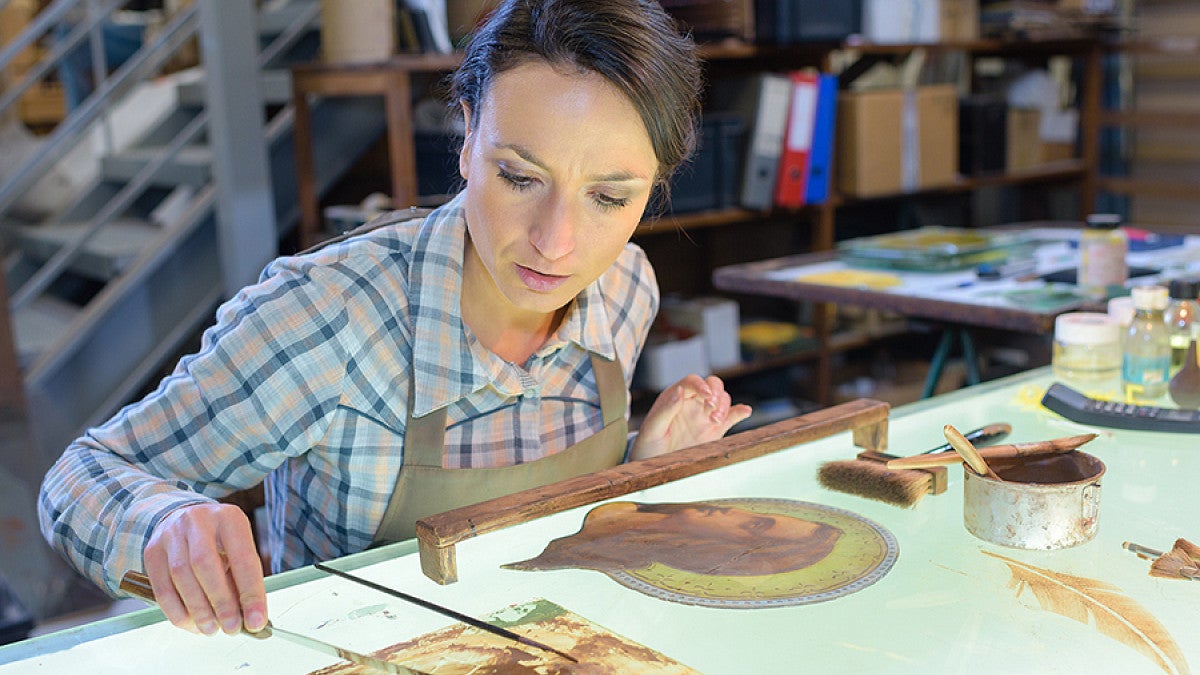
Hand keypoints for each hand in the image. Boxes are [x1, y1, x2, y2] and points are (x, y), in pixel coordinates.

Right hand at [142, 503, 266, 635]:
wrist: (182, 519)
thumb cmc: (218, 539)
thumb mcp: (237, 548)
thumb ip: (242, 579)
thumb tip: (250, 618)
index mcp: (229, 518)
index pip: (243, 558)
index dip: (251, 593)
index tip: (256, 620)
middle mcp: (198, 521)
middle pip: (206, 565)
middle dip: (220, 602)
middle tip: (231, 628)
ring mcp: (171, 534)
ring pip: (181, 577)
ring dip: (198, 610)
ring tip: (211, 629)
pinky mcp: (152, 551)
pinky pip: (162, 588)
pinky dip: (177, 612)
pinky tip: (191, 624)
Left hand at [630, 374, 751, 460]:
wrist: (654, 465)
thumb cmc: (648, 444)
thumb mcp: (652, 428)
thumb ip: (665, 409)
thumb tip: (680, 390)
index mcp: (675, 397)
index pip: (692, 382)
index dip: (701, 384)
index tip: (705, 395)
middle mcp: (693, 402)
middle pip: (712, 385)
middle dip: (716, 393)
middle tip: (710, 408)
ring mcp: (705, 415)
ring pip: (723, 399)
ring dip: (724, 406)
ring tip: (716, 420)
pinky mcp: (715, 430)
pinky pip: (731, 417)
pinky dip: (740, 412)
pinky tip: (745, 411)